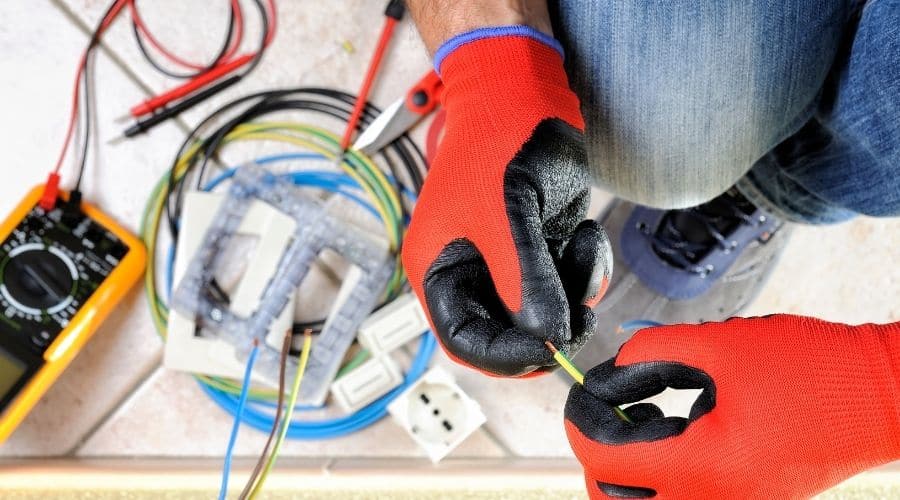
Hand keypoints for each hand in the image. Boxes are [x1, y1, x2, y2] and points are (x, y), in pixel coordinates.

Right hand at [401, 29, 612, 376]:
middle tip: (578, 315)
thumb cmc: (499, 141)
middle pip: (509, 334)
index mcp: (442, 270)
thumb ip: (524, 283)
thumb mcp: (507, 218)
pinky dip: (585, 272)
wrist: (527, 91)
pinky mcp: (542, 250)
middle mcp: (474, 272)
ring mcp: (509, 263)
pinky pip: (568, 286)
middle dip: (548, 328)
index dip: (505, 354)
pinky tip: (583, 236)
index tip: (549, 349)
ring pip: (545, 314)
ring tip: (579, 251)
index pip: (466, 341)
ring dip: (574, 296)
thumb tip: (547, 340)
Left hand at [564, 315, 899, 498]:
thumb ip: (654, 351)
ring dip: (627, 465)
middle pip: (613, 499)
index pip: (603, 460)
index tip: (585, 390)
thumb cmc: (815, 370)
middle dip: (597, 451)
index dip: (581, 419)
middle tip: (612, 406)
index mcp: (703, 468)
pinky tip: (675, 423)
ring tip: (648, 413)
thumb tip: (616, 364)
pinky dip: (660, 470)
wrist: (881, 396)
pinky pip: (681, 499)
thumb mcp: (722, 347)